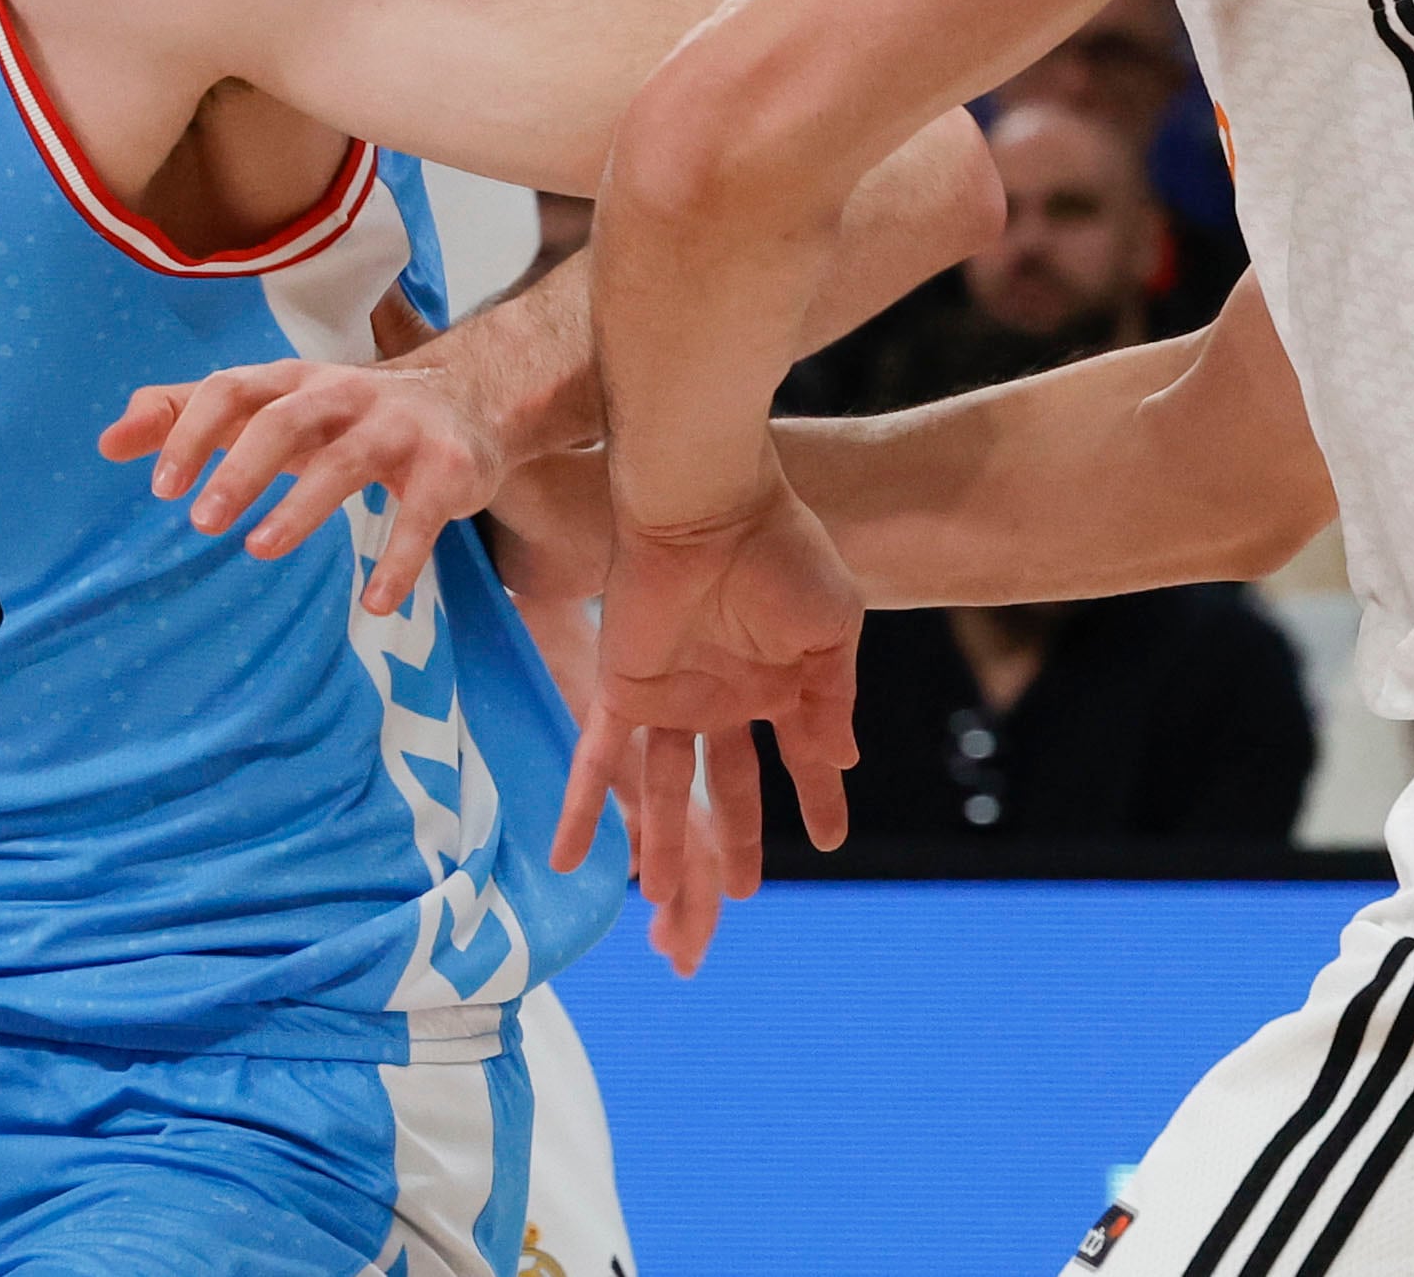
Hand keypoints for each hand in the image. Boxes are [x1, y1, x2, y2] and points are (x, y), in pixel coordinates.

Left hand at [102, 351, 514, 617]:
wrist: (466, 402)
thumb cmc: (341, 415)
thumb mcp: (267, 409)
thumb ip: (187, 418)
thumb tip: (106, 442)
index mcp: (293, 381)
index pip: (233, 390)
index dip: (194, 431)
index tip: (159, 486)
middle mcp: (344, 394)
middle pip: (285, 420)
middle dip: (241, 467)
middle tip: (201, 521)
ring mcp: (399, 428)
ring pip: (347, 461)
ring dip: (302, 506)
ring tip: (260, 550)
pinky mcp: (447, 468)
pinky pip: (422, 515)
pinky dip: (400, 559)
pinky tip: (375, 601)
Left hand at [552, 474, 865, 913]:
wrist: (707, 506)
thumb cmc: (779, 553)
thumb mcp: (831, 628)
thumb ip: (832, 696)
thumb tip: (841, 758)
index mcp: (778, 681)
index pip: (800, 755)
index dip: (818, 795)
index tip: (831, 837)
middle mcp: (723, 696)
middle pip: (727, 788)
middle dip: (735, 844)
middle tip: (745, 896)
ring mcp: (671, 697)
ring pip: (663, 791)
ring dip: (667, 848)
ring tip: (664, 907)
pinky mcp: (623, 689)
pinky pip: (596, 759)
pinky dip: (583, 810)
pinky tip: (571, 861)